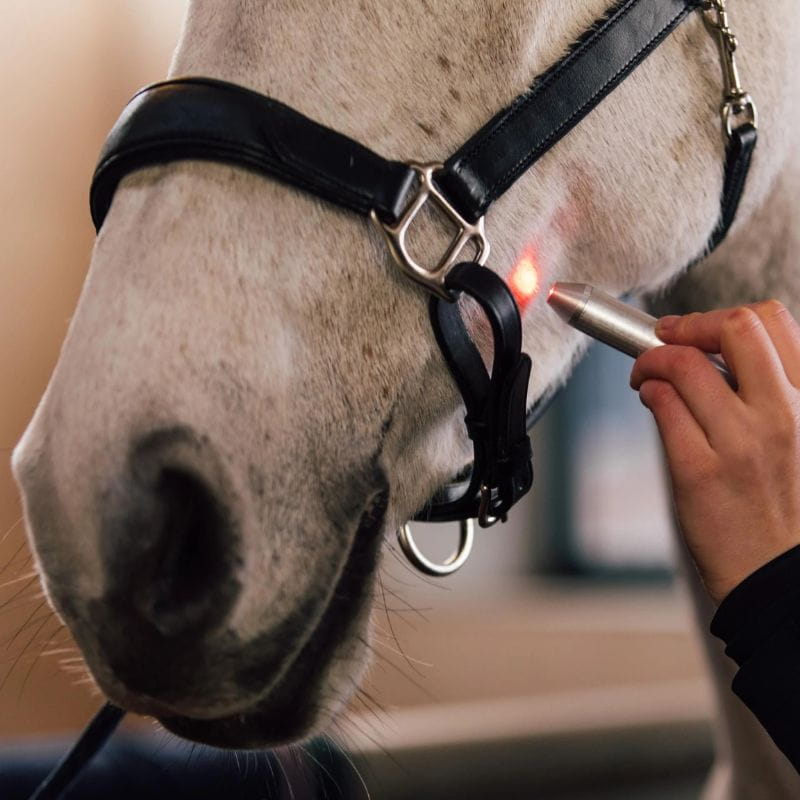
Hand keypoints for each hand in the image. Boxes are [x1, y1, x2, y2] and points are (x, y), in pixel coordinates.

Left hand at [630, 301, 799, 605]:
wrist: (783, 582)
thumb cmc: (788, 511)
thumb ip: (772, 397)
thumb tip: (713, 359)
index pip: (773, 322)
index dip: (721, 318)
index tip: (695, 329)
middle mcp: (785, 416)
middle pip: (733, 327)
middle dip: (686, 325)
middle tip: (664, 339)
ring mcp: (742, 443)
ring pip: (684, 364)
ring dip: (652, 361)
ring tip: (647, 377)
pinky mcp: (699, 471)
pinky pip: (663, 406)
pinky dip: (648, 393)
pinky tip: (650, 401)